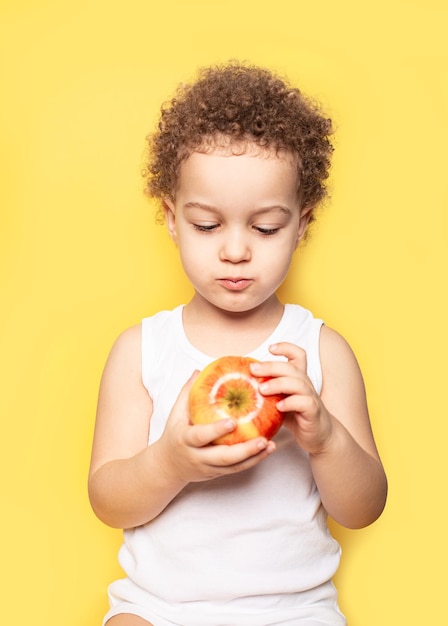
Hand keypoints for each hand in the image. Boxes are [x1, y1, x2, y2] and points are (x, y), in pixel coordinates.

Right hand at [155, 372, 275, 484]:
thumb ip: (187, 393)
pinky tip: (267, 450)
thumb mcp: (175, 414)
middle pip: (223, 458)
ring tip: (270, 445)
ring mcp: (209, 467)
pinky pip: (237, 469)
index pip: (201, 436)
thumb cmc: (174, 435)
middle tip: (262, 439)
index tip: (232, 422)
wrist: (168, 467)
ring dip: (254, 457)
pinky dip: (253, 460)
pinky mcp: (218, 473)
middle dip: (245, 450)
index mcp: (186, 440)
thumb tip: (199, 371)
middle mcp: (198, 456)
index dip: (216, 430)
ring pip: (234, 467)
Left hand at [250, 342, 333, 454]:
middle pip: (292, 368)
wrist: (320, 436)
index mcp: (298, 379)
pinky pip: (305, 403)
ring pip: (298, 383)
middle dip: (271, 366)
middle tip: (253, 369)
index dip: (286, 348)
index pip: (299, 356)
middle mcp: (306, 385)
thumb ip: (268, 391)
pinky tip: (278, 407)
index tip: (270, 348)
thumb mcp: (280, 400)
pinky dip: (291, 402)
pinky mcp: (313, 412)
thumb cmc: (296, 416)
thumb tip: (240, 385)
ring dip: (278, 384)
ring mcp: (311, 397)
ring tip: (262, 389)